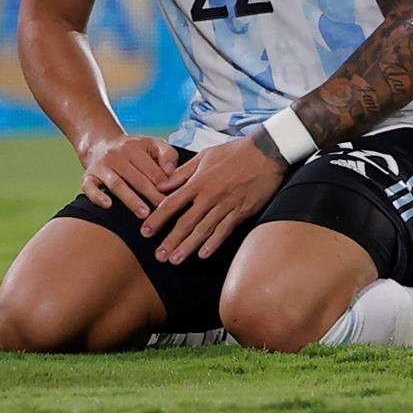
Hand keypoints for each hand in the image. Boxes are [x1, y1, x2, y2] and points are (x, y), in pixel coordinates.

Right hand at [79, 134, 180, 219]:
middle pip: (136, 179)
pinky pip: (90, 187)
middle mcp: (116, 155)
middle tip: (163, 211)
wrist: (100, 143)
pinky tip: (108, 205)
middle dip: (151, 195)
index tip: (174, 199)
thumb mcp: (153, 144)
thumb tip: (170, 173)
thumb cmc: (134, 149)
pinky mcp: (88, 177)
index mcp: (134, 147)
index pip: (152, 169)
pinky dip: (97, 196)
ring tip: (144, 214)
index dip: (164, 185)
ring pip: (116, 184)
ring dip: (131, 200)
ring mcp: (101, 166)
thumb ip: (167, 155)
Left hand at [140, 136, 287, 264]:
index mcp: (198, 181)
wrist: (267, 153)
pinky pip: (225, 231)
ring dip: (188, 247)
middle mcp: (210, 196)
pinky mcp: (241, 212)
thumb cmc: (234, 152)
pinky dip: (214, 244)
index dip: (157, 219)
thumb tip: (161, 184)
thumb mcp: (205, 156)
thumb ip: (182, 172)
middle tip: (159, 256)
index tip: (145, 232)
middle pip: (186, 222)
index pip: (172, 203)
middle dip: (171, 241)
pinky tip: (203, 254)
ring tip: (175, 260)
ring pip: (203, 230)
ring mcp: (226, 205)